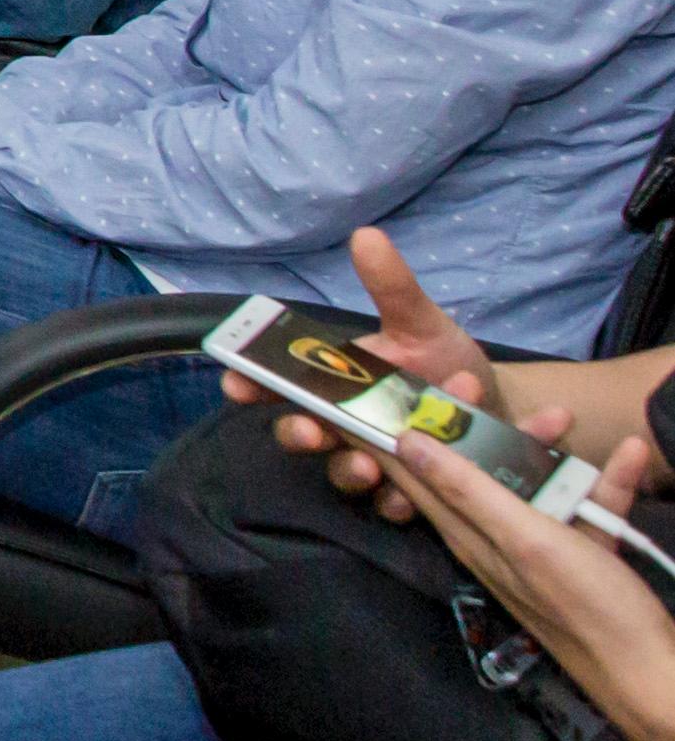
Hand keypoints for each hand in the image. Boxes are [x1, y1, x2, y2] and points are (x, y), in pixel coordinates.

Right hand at [247, 227, 507, 518]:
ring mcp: (379, 466)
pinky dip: (429, 494)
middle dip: (301, 436)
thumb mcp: (422, 325)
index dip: (252, 387)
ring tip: (386, 462)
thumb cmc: (447, 364)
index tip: (237, 384)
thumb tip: (367, 236)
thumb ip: (393, 288)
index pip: (280, 388)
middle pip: (304, 438)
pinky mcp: (417, 496)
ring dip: (358, 471)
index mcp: (337, 386)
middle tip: (315, 431)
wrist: (503, 408)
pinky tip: (451, 475)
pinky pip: (408, 504)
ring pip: (348, 478)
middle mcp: (347, 428)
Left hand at [399, 409, 674, 740]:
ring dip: (553, 452)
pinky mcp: (583, 556)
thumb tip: (405, 445)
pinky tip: (633, 456)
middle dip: (475, 429)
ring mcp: (541, 547)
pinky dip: (607, 484)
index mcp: (469, 535)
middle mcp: (495, 538)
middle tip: (470, 386)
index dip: (386, 437)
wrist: (653, 672)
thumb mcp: (524, 540)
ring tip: (566, 416)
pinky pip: (587, 508)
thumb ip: (469, 493)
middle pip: (473, 471)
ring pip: (535, 484)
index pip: (410, 477)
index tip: (369, 393)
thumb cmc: (587, 606)